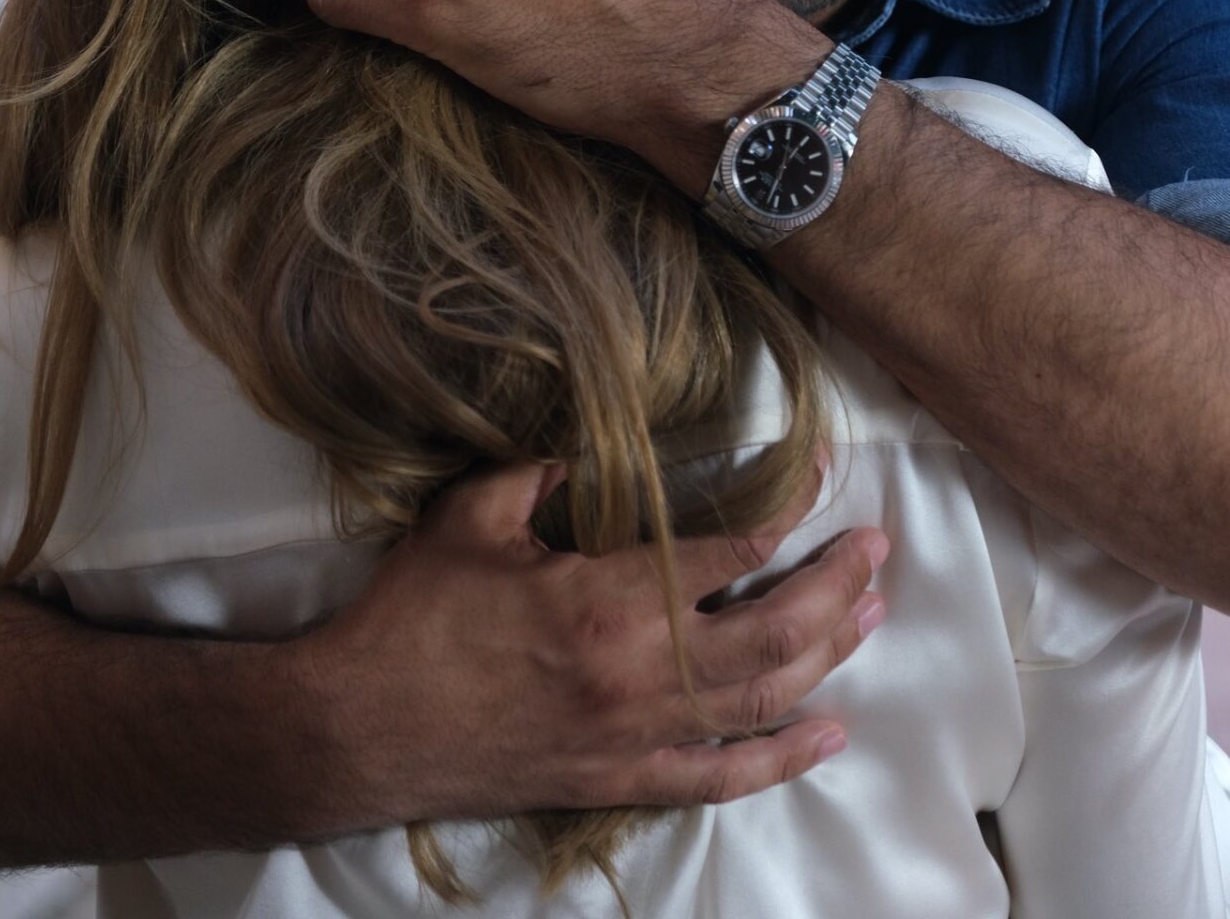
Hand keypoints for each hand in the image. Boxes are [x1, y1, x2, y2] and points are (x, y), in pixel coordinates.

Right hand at [293, 458, 887, 830]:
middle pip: (769, 630)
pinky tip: (828, 734)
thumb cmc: (412, 617)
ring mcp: (635, 735)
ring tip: (870, 614)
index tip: (818, 484)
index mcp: (603, 598)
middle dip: (833, 586)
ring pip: (761, 700)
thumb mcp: (471, 516)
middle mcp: (638, 673)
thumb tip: (588, 458)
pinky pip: (719, 778)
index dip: (781, 516)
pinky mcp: (620, 780)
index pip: (722, 553)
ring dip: (827, 656)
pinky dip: (782, 759)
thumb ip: (539, 475)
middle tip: (876, 549)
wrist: (362, 728)